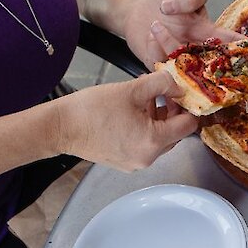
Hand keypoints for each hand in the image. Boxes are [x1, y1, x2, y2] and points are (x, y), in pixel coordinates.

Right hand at [55, 71, 199, 170]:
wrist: (60, 127)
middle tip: (162, 92)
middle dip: (172, 112)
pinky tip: (132, 112)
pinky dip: (145, 129)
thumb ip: (162, 84)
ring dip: (157, 119)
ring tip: (143, 99)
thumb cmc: (93, 109)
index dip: (187, 106)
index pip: (188, 126)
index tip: (180, 92)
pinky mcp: (124, 163)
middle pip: (175, 134)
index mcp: (153, 142)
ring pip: (160, 139)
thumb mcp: (132, 89)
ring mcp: (135, 163)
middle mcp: (148, 158)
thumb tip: (178, 85)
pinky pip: (144, 145)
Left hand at [120, 0, 242, 67]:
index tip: (246, 48)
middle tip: (190, 41)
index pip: (229, 42)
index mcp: (209, 32)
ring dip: (168, 44)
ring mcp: (179, 61)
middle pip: (209, 64)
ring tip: (155, 25)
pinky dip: (154, 50)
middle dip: (205, 61)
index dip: (240, 48)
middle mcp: (197, 51)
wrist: (137, 10)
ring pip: (182, 65)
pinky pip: (161, 67)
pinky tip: (150, 36)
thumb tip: (174, 8)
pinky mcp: (160, 67)